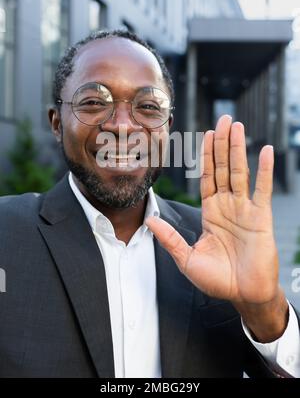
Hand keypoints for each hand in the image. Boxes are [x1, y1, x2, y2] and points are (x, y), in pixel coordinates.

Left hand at [146, 115, 287, 339]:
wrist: (244, 295)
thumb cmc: (217, 280)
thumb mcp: (187, 259)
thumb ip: (170, 238)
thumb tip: (147, 221)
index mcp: (211, 212)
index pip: (207, 177)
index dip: (207, 155)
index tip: (206, 134)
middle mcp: (228, 206)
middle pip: (223, 167)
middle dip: (222, 143)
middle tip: (224, 119)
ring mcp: (245, 209)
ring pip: (240, 172)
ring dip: (238, 149)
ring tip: (237, 126)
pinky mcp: (260, 217)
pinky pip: (262, 189)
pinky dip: (265, 170)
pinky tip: (266, 151)